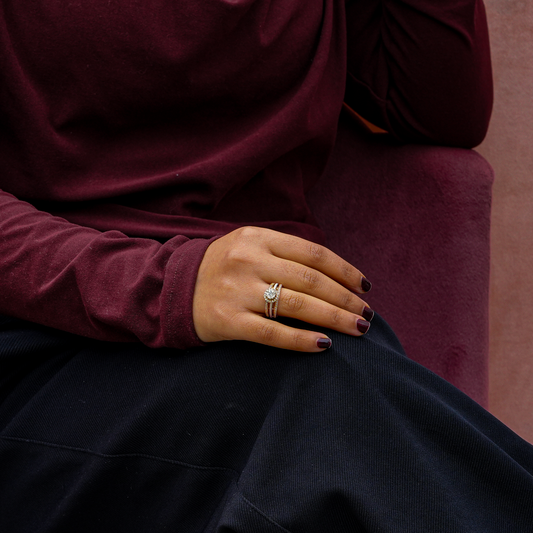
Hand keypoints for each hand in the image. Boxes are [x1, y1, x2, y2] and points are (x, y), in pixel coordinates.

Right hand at [192, 226, 372, 351]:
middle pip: (311, 280)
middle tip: (366, 315)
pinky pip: (272, 333)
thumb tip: (335, 275)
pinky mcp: (228, 320)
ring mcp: (238, 291)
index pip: (313, 253)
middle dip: (346, 299)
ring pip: (297, 305)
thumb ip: (284, 253)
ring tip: (358, 329)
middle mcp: (249, 260)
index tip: (364, 287)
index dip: (344, 271)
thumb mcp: (249, 246)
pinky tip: (324, 345)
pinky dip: (301, 340)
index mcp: (258, 237)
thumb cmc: (222, 267)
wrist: (173, 287)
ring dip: (334, 318)